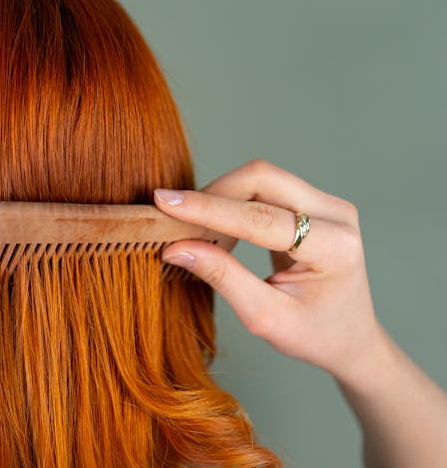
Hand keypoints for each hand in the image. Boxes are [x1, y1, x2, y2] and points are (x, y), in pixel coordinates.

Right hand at [154, 158, 382, 380]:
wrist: (350, 338)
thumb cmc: (314, 335)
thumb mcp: (265, 317)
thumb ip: (222, 277)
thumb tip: (176, 247)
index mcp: (335, 248)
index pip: (260, 217)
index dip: (208, 208)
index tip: (166, 202)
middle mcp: (337, 216)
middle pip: (262, 179)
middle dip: (213, 193)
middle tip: (175, 216)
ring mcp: (328, 204)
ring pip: (261, 178)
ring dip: (222, 196)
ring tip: (195, 227)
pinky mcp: (314, 202)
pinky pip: (266, 187)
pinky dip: (234, 201)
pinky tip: (217, 226)